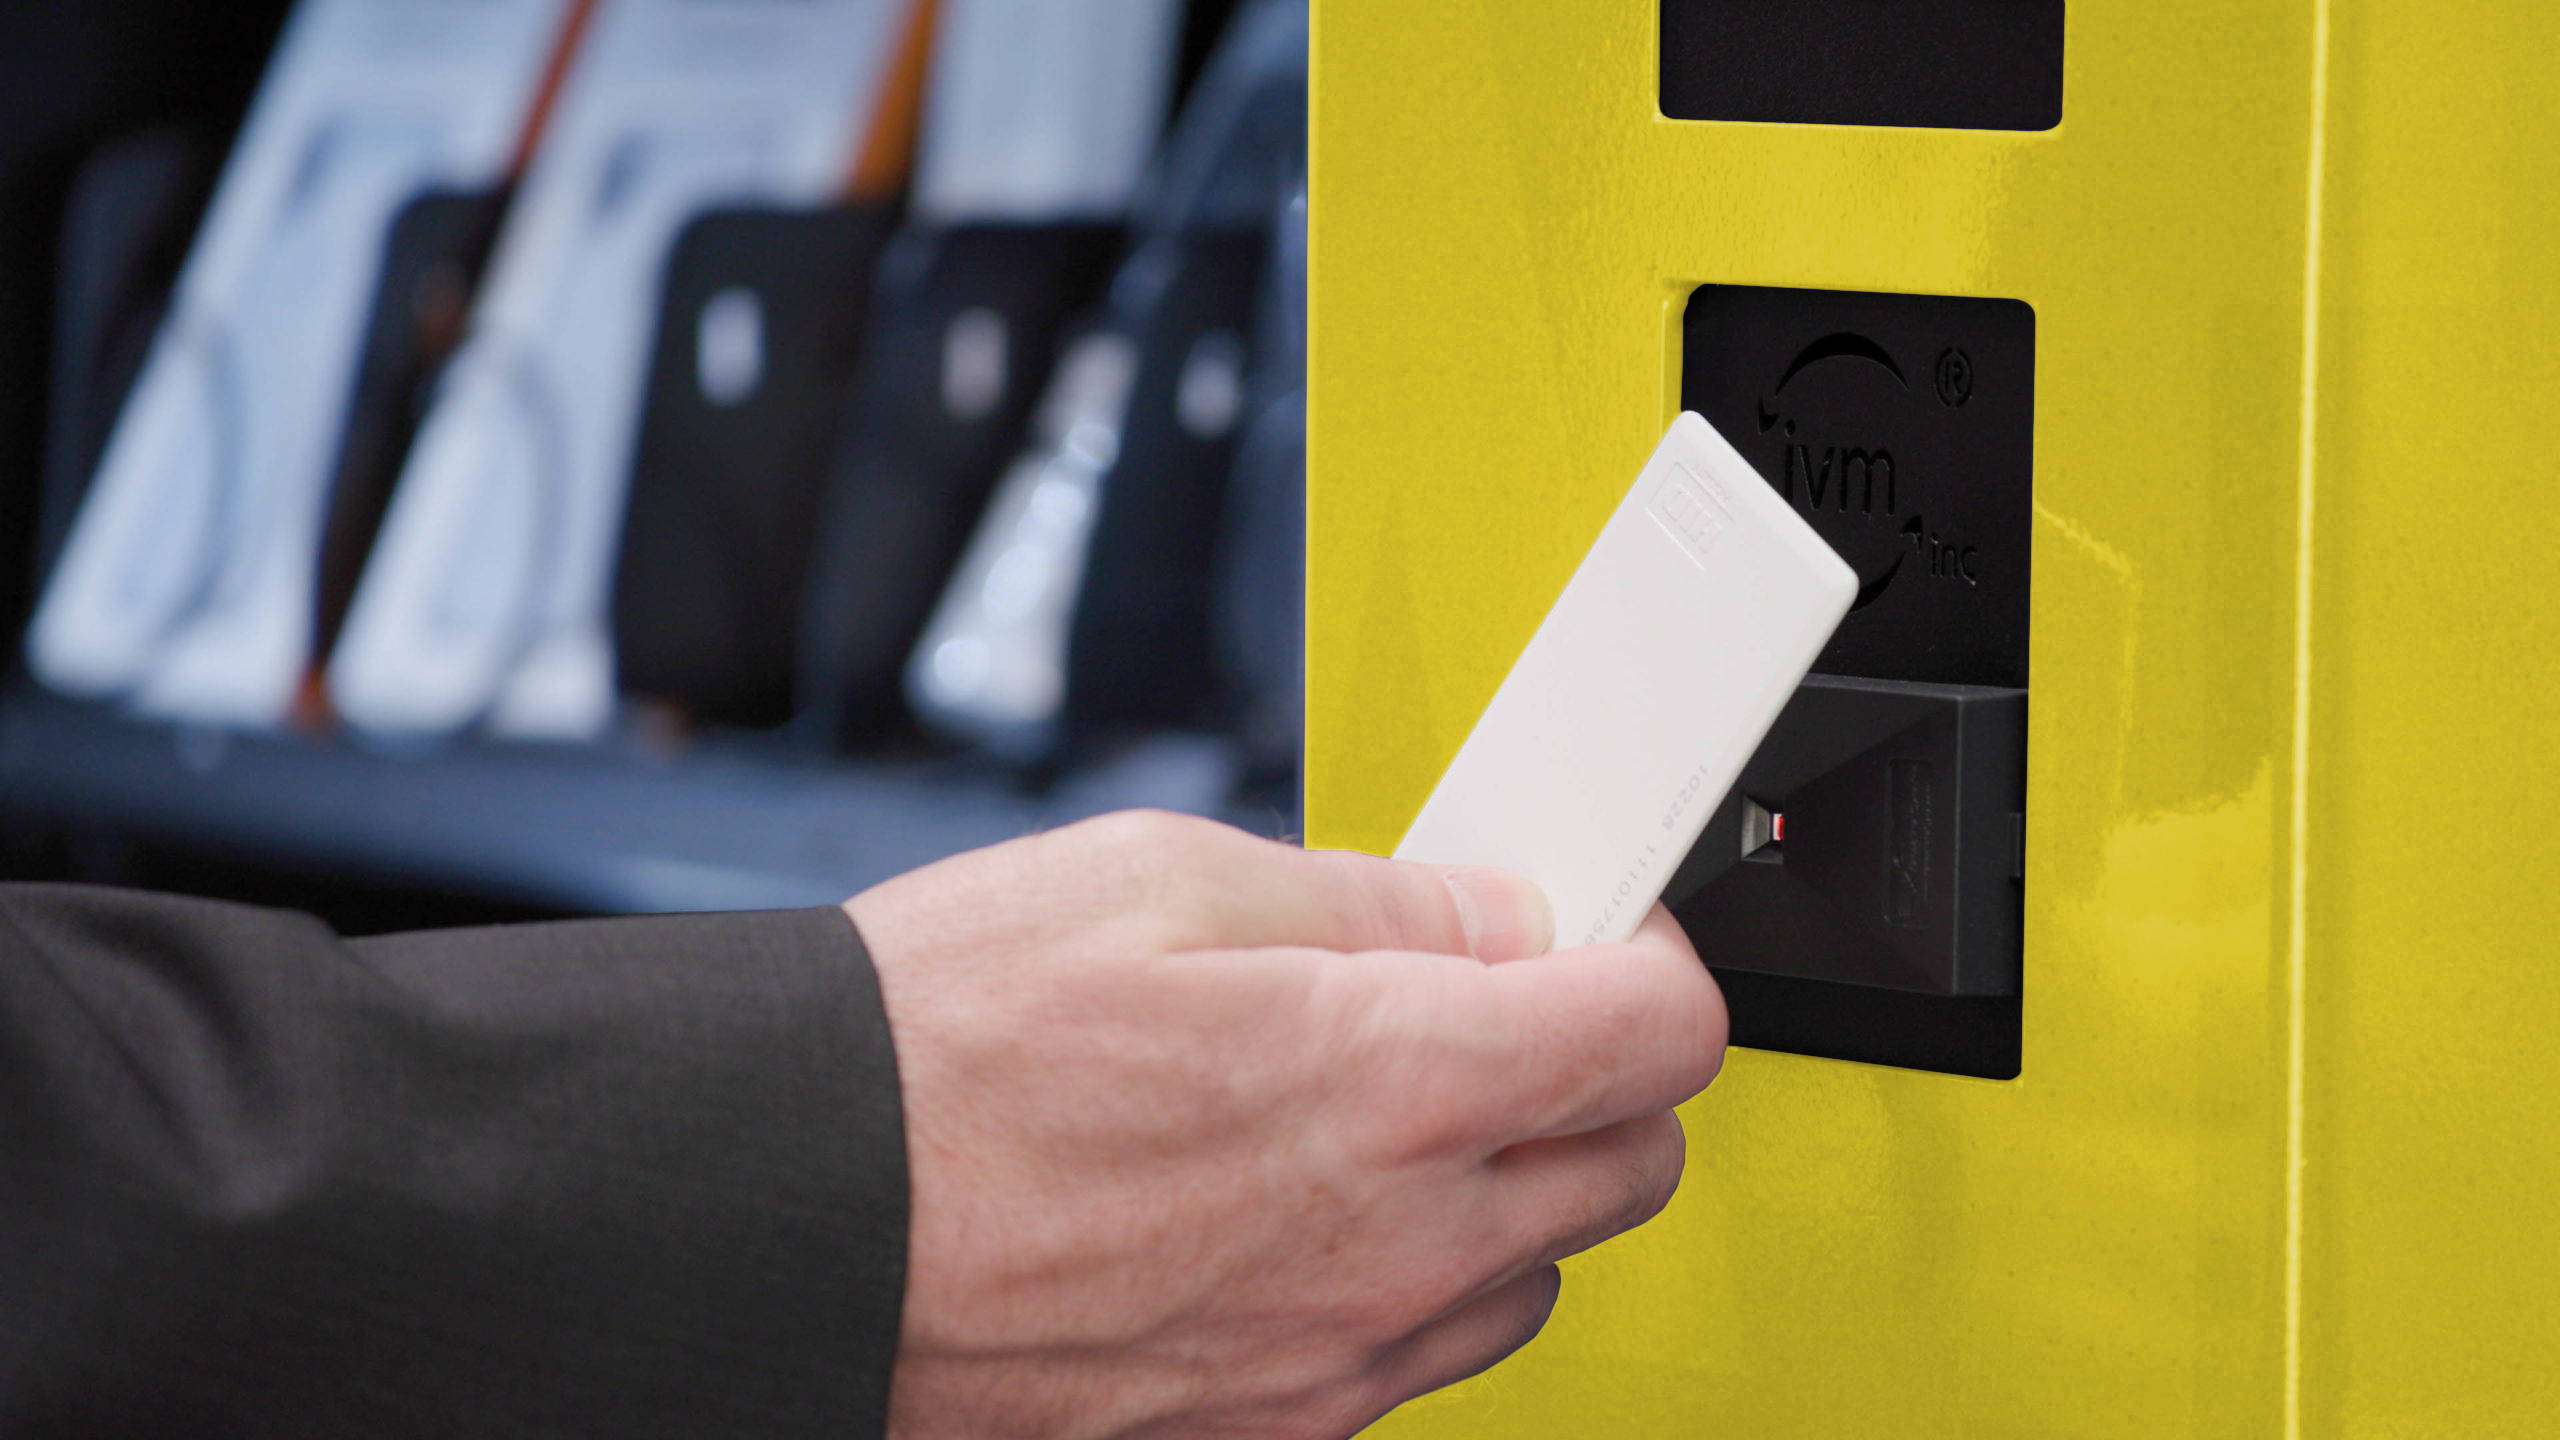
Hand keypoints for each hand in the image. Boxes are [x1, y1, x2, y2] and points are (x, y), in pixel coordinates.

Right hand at [848, 811, 1726, 1439]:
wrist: (778, 1228)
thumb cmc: (934, 1050)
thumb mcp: (1159, 879)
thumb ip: (1374, 900)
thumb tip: (1493, 915)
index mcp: (1394, 1077)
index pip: (1663, 1036)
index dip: (1647, 964)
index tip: (1596, 939)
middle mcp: (1395, 1244)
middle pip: (1634, 1164)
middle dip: (1593, 1073)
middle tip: (1488, 1009)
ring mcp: (1336, 1360)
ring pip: (1535, 1277)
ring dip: (1502, 1189)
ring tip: (1368, 1114)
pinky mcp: (1268, 1434)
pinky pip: (1414, 1363)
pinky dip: (1401, 1284)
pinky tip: (1291, 1213)